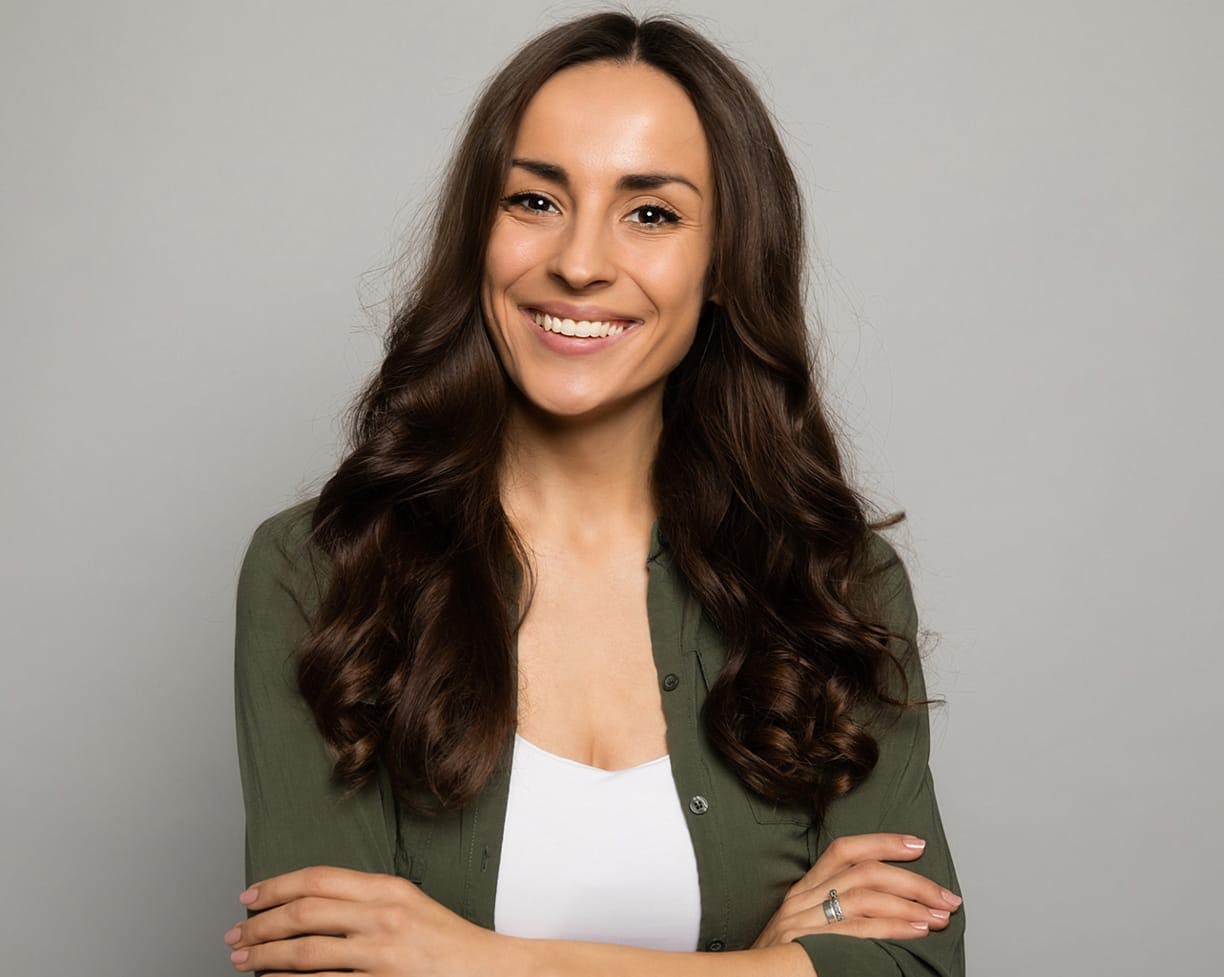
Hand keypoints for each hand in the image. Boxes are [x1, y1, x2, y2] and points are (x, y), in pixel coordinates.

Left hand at [222, 865, 508, 975]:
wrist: (486, 971)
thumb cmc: (446, 941)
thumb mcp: (409, 903)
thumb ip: (365, 899)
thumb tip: (309, 904)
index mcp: (388, 888)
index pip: (319, 879)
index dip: (277, 886)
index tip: (250, 897)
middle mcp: (383, 916)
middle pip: (304, 913)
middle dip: (261, 924)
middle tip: (236, 933)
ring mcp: (381, 954)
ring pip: (306, 952)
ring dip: (265, 956)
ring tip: (243, 959)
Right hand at [751, 833, 962, 945]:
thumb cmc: (777, 962)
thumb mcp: (800, 930)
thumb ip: (831, 913)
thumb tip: (883, 909)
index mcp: (802, 890)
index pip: (844, 850)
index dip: (883, 842)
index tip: (917, 845)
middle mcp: (803, 899)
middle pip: (865, 872)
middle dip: (912, 881)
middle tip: (945, 896)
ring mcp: (805, 921)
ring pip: (866, 896)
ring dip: (910, 904)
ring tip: (938, 915)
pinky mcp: (810, 944)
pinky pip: (860, 930)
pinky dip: (893, 927)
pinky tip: (916, 931)